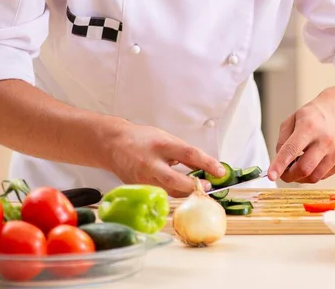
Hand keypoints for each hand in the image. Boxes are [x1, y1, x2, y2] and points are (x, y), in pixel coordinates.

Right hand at [108, 123, 225, 196]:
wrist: (114, 145)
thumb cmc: (142, 139)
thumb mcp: (166, 139)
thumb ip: (184, 153)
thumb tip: (205, 165)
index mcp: (161, 145)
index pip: (189, 154)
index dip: (207, 163)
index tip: (220, 171)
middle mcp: (151, 163)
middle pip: (176, 181)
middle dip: (195, 187)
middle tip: (208, 187)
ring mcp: (143, 179)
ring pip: (169, 192)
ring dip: (186, 193)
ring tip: (198, 189)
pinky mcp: (139, 189)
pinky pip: (161, 194)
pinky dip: (173, 194)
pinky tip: (181, 192)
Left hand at [267, 85, 334, 183]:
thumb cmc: (314, 115)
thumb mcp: (293, 119)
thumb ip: (283, 140)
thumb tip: (279, 163)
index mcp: (309, 126)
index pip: (292, 149)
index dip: (280, 164)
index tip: (271, 176)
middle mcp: (325, 139)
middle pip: (304, 168)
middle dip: (289, 176)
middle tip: (283, 174)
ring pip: (315, 176)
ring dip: (301, 177)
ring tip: (297, 167)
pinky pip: (325, 175)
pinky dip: (314, 174)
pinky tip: (311, 163)